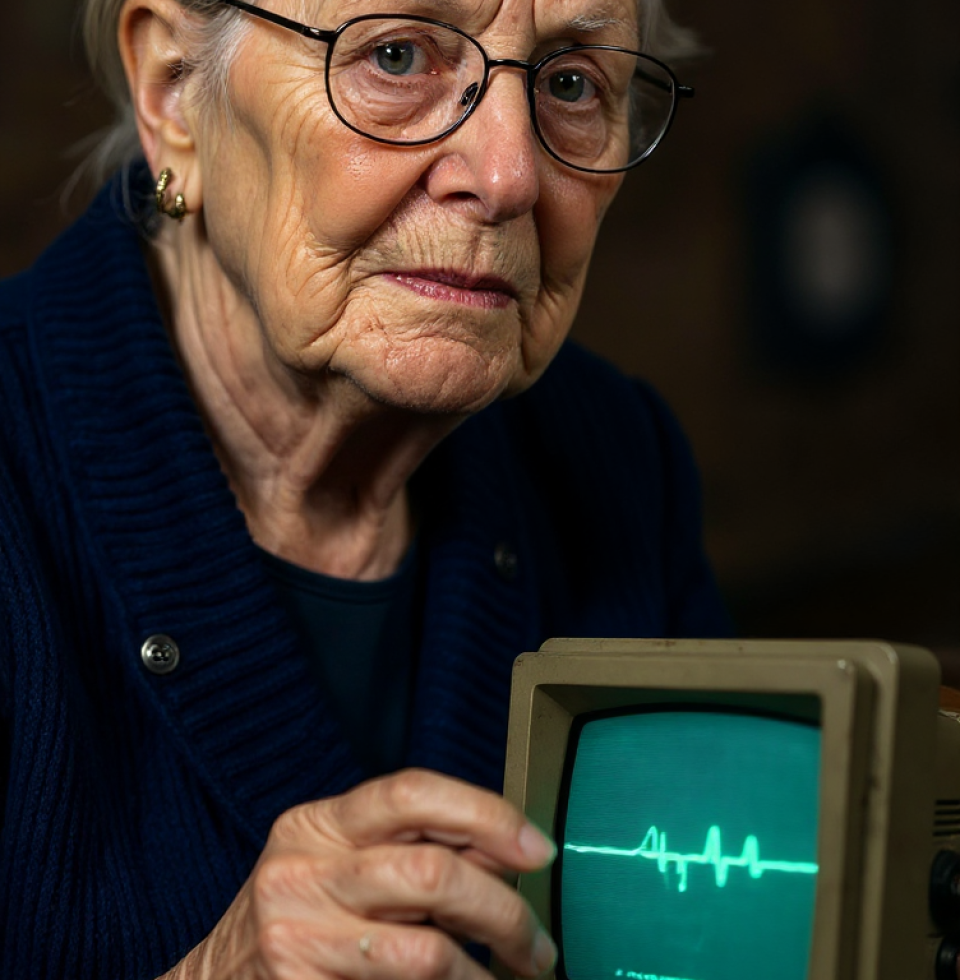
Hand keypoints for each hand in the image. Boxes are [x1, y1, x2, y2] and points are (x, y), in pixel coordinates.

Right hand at [162, 769, 556, 979]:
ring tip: (505, 979)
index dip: (486, 814)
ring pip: (428, 950)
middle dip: (505, 911)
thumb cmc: (297, 920)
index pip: (411, 792)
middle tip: (536, 943)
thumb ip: (408, 848)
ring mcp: (296, 938)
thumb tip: (503, 851)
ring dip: (486, 973)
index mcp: (316, 824)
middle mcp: (301, 871)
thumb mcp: (337, 865)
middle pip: (432, 871)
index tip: (537, 848)